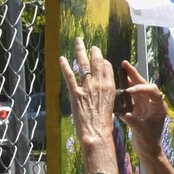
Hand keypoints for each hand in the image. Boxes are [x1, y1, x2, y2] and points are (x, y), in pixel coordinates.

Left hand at [59, 38, 117, 156]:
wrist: (96, 132)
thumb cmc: (104, 123)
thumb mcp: (110, 106)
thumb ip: (106, 94)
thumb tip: (102, 91)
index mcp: (109, 86)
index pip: (107, 67)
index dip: (103, 61)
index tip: (100, 59)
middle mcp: (99, 83)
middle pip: (97, 62)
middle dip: (94, 52)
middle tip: (92, 46)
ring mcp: (87, 88)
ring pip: (83, 64)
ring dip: (80, 51)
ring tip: (79, 42)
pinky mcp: (75, 93)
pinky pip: (69, 76)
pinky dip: (65, 66)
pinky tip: (62, 58)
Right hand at [118, 60, 168, 155]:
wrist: (148, 150)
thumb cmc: (148, 142)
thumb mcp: (140, 131)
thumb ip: (132, 120)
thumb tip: (121, 112)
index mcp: (159, 107)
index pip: (153, 91)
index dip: (142, 88)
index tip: (130, 91)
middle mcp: (153, 103)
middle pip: (145, 85)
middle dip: (134, 75)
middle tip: (124, 64)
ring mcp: (145, 104)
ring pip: (138, 88)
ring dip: (129, 79)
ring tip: (121, 68)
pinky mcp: (138, 108)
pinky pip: (132, 96)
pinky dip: (125, 89)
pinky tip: (118, 82)